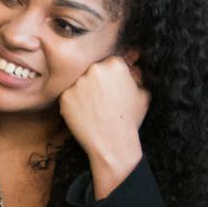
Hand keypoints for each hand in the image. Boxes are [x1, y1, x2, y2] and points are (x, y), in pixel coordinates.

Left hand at [57, 56, 149, 177]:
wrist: (113, 144)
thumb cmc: (130, 119)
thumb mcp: (143, 93)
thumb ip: (136, 75)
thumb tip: (133, 64)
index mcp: (115, 65)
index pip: (111, 62)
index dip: (112, 76)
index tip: (112, 88)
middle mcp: (94, 69)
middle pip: (93, 70)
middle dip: (97, 81)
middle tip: (102, 99)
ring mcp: (77, 83)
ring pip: (80, 82)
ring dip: (85, 91)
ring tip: (94, 109)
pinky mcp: (64, 96)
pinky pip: (69, 96)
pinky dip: (74, 103)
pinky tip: (85, 114)